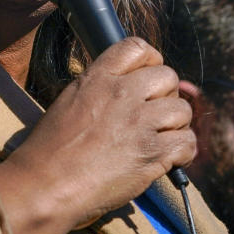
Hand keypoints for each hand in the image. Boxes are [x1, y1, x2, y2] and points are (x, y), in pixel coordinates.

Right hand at [0, 37, 194, 233]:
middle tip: (155, 114)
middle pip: (168, 76)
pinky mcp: (152, 153)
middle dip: (166, 95)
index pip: (137, 48)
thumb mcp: (69, 101)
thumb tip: (124, 87)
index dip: (151, 61)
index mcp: (98, 78)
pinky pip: (187, 142)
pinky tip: (169, 159)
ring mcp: (139, 122)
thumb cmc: (50, 150)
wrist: (46, 185)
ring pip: (182, 109)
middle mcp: (122, 94)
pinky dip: (183, 152)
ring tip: (162, 138)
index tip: (148, 78)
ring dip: (176, 125)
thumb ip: (99, 88)